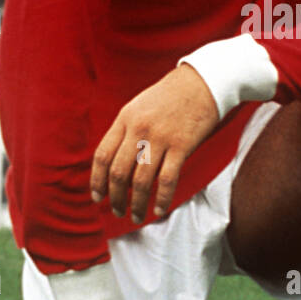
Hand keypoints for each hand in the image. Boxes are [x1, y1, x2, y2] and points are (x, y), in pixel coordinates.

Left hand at [90, 64, 218, 224]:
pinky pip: (167, 179)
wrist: (203, 82)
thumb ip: (126, 132)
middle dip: (115, 197)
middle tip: (117, 211)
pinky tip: (158, 210)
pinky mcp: (182, 145)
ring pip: (141, 181)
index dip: (97, 180)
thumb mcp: (139, 107)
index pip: (102, 156)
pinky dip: (162, 198)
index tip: (97, 197)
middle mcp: (139, 129)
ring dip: (137, 204)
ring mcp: (160, 138)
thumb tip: (116, 165)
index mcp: (125, 119)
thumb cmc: (170, 97)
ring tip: (136, 217)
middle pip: (119, 172)